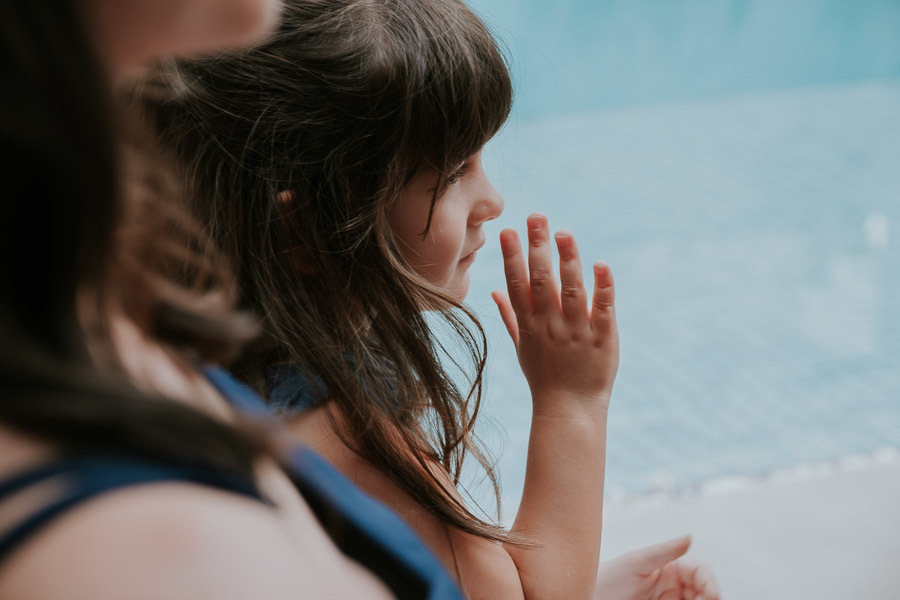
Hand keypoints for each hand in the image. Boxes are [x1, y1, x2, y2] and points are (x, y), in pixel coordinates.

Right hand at [492, 213, 618, 415]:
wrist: (570, 411)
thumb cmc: (545, 377)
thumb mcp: (522, 348)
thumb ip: (509, 317)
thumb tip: (493, 291)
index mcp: (530, 326)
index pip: (517, 285)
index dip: (512, 257)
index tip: (507, 231)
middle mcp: (551, 326)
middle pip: (542, 281)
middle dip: (537, 247)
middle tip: (536, 217)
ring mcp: (577, 332)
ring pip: (572, 290)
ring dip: (568, 260)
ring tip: (563, 233)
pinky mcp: (603, 339)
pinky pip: (604, 309)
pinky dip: (603, 287)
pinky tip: (601, 264)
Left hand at [595, 536, 720, 599]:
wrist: (590, 596)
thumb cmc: (609, 577)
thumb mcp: (636, 562)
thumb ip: (663, 551)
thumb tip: (690, 536)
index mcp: (671, 567)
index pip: (699, 572)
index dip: (709, 582)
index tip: (713, 595)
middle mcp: (675, 586)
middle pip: (704, 591)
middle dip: (708, 597)